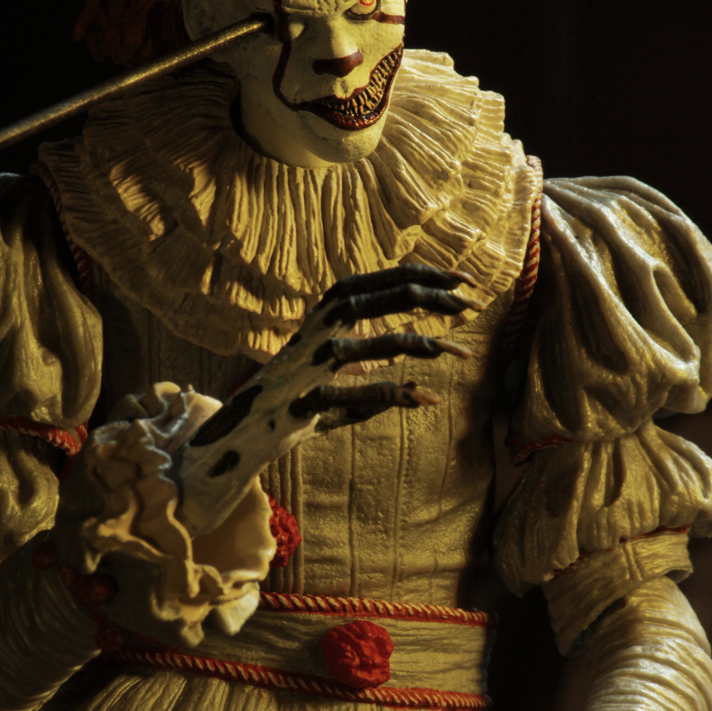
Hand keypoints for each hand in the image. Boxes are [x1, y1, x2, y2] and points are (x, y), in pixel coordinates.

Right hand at [175, 263, 481, 536]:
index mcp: (321, 316)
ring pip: (374, 345)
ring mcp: (310, 367)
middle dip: (428, 296)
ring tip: (461, 350)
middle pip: (378, 299)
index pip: (376, 282)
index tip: (462, 279)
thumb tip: (419, 385)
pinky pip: (359, 396)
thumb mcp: (331, 379)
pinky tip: (425, 398)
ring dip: (422, 345)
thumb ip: (370, 373)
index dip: (420, 275)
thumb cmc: (291, 402)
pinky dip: (394, 395)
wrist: (240, 435)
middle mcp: (315, 332)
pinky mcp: (307, 402)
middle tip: (471, 301)